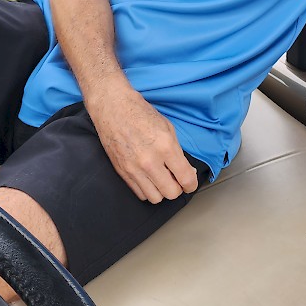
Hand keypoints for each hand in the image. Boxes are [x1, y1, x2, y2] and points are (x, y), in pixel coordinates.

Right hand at [89, 80, 198, 202]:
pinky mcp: (122, 172)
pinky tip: (149, 178)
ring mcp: (134, 168)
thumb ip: (177, 152)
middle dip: (178, 189)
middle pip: (171, 193)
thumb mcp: (168, 128)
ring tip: (162, 179)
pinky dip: (148, 190)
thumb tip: (186, 171)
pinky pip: (140, 193)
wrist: (113, 108)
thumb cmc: (140, 113)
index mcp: (165, 146)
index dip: (192, 184)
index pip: (185, 178)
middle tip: (177, 180)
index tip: (191, 183)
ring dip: (162, 191)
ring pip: (155, 198)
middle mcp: (149, 161)